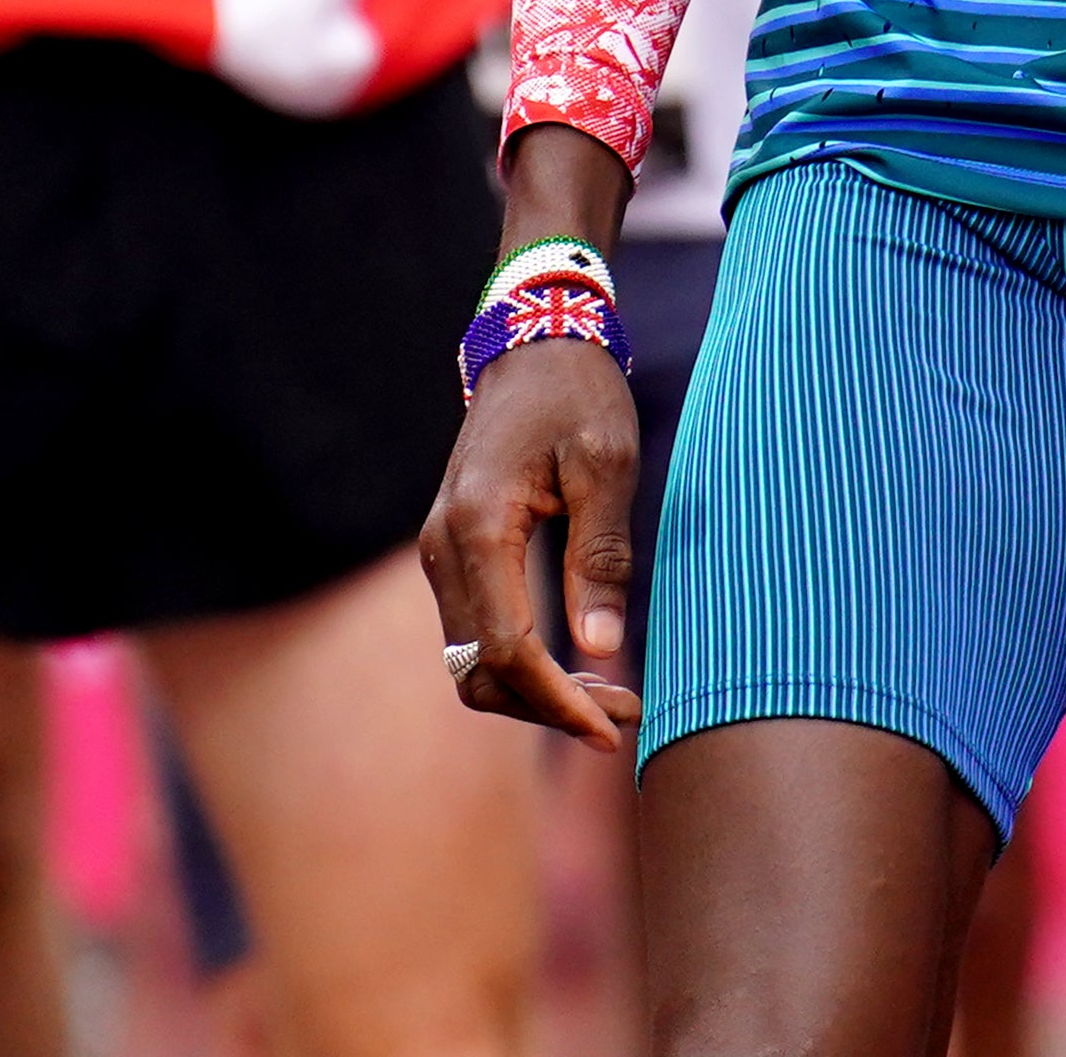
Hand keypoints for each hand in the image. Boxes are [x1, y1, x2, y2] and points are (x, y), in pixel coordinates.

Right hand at [416, 334, 640, 750]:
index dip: (558, 701)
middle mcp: (442, 547)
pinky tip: (577, 665)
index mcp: (477, 528)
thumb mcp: (606, 467)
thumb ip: (600, 559)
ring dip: (534, 692)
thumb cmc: (578, 394)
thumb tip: (600, 651)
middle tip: (624, 713)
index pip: (507, 650)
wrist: (535, 340)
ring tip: (609, 696)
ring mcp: (441, 550)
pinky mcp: (454, 550)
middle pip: (479, 671)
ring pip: (472, 661)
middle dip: (548, 707)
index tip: (612, 725)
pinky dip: (521, 663)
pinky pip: (476, 632)